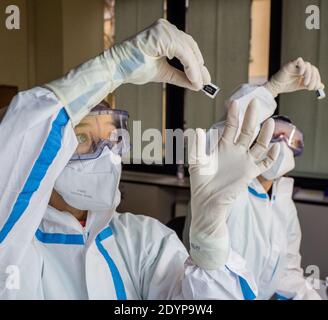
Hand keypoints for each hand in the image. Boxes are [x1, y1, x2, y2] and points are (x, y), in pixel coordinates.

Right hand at [46, 19, 209, 125]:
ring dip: (196, 69)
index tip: (203, 79)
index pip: (187, 48)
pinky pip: (183, 52)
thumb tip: (197, 84)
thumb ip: (181, 76)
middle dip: (199, 67)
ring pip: (188, 50)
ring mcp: (163, 29)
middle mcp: (165, 28)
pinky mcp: (161, 35)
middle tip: (205, 83)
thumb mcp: (164, 73)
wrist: (117, 68)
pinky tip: (194, 79)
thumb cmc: (135, 68)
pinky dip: (190, 67)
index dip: (197, 64)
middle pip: (190, 47)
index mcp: (165, 34)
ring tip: (199, 84)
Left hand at [188, 99, 279, 269]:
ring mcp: (244, 162)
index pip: (231, 127)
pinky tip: (276, 147)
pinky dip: (271, 157)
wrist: (207, 201)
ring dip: (264, 135)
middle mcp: (236, 152)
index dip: (233, 115)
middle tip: (256, 103)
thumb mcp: (197, 161)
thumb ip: (197, 146)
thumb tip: (197, 130)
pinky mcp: (249, 174)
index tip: (235, 102)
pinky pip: (264, 164)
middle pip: (247, 132)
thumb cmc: (201, 182)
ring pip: (258, 145)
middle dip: (251, 118)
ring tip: (269, 122)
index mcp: (223, 146)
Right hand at [264, 57, 324, 96]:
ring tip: (306, 84)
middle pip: (313, 69)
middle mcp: (301, 67)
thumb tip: (321, 86)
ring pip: (308, 65)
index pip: (315, 72)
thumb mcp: (301, 86)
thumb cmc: (287, 86)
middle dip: (313, 78)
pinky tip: (301, 74)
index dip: (317, 79)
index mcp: (305, 71)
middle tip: (310, 87)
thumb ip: (310, 85)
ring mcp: (296, 65)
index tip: (316, 87)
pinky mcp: (290, 64)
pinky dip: (302, 66)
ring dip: (309, 75)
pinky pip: (299, 61)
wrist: (276, 87)